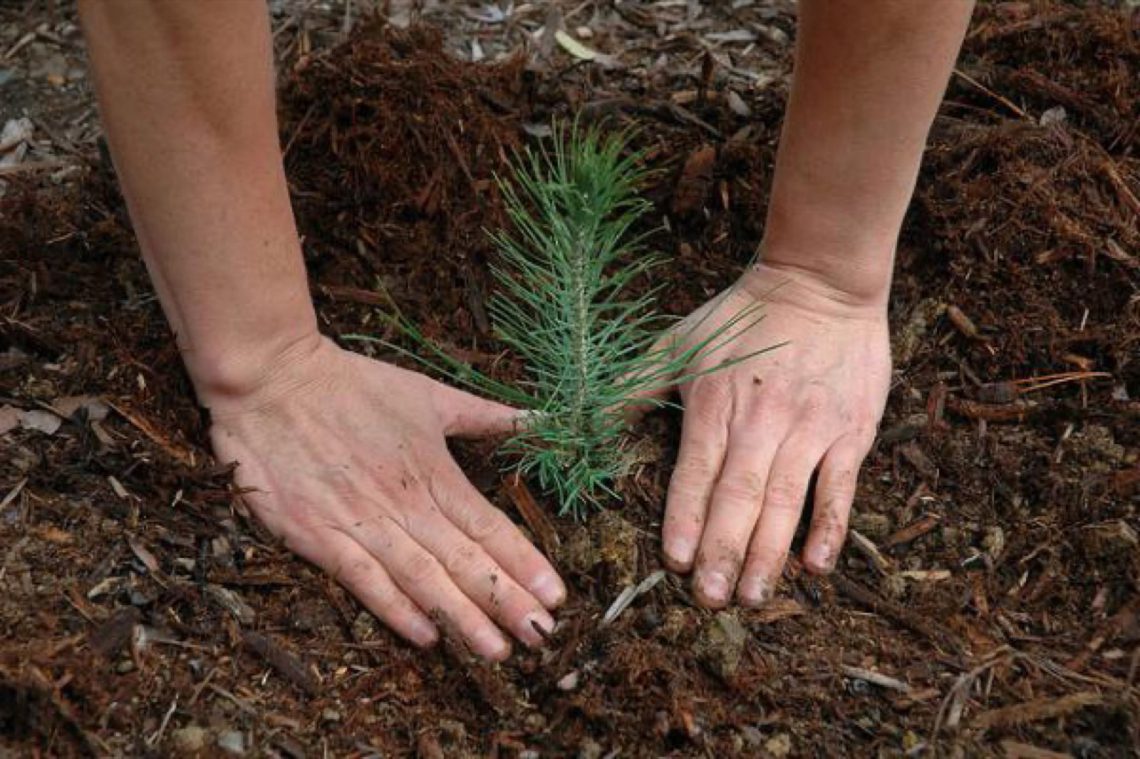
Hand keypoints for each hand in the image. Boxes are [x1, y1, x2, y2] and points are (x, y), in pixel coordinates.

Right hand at [204, 336, 565, 658]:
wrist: (272, 379)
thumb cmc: (353, 385)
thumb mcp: (428, 394)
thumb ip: (485, 416)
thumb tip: (540, 420)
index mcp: (434, 472)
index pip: (489, 526)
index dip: (524, 563)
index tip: (556, 597)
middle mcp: (405, 503)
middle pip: (464, 561)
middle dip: (506, 602)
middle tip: (542, 638)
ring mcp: (361, 522)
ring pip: (422, 578)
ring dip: (462, 618)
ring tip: (497, 651)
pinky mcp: (318, 536)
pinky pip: (363, 580)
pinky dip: (395, 610)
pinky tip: (426, 637)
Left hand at [660, 262, 889, 606]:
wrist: (820, 282)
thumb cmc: (741, 317)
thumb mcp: (677, 343)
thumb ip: (631, 387)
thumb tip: (577, 421)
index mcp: (714, 404)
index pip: (696, 472)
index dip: (685, 518)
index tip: (677, 562)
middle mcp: (761, 421)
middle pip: (739, 496)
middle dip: (724, 551)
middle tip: (712, 600)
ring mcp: (809, 428)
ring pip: (786, 500)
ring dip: (769, 552)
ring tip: (753, 596)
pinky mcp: (849, 431)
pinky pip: (839, 487)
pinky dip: (829, 527)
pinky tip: (815, 564)